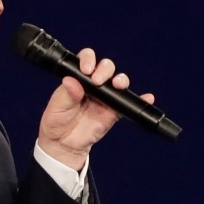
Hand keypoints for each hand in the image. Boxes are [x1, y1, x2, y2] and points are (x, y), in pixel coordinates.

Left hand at [37, 47, 155, 170]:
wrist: (64, 144)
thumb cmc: (57, 121)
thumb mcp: (57, 106)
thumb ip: (66, 94)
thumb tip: (71, 80)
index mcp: (78, 78)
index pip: (87, 60)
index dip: (88, 60)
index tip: (86, 69)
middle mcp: (93, 84)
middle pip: (106, 67)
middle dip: (105, 69)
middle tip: (97, 81)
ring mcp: (106, 97)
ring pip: (118, 81)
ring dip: (121, 79)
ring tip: (118, 84)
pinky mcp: (114, 111)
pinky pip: (128, 103)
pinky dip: (140, 99)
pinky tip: (147, 97)